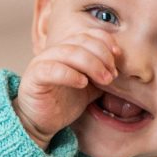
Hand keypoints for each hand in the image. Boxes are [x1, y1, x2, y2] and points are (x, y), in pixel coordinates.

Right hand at [14, 31, 119, 148]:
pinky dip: (70, 74)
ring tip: (104, 80)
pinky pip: (51, 69)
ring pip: (68, 52)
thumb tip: (122, 69)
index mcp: (68, 50)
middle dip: (102, 55)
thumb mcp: (91, 88)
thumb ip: (102, 75)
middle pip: (81, 41)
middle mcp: (55, 51)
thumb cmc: (65, 103)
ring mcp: (42, 62)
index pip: (88, 34)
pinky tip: (82, 83)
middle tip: (112, 74)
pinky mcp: (34, 77)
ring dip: (91, 64)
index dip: (105, 41)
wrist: (42, 122)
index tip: (119, 56)